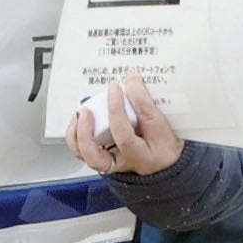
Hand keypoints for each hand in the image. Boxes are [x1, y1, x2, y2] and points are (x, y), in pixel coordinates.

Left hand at [66, 74, 182, 177]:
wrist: (166, 161)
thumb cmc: (165, 145)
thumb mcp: (162, 124)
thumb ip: (145, 103)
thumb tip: (131, 80)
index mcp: (142, 155)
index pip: (124, 133)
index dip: (118, 108)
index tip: (118, 87)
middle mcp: (123, 163)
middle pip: (96, 158)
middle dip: (86, 132)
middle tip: (87, 111)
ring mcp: (111, 162)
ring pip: (86, 157)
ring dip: (77, 135)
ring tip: (80, 114)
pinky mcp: (102, 158)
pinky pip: (84, 151)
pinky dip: (77, 136)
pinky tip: (80, 120)